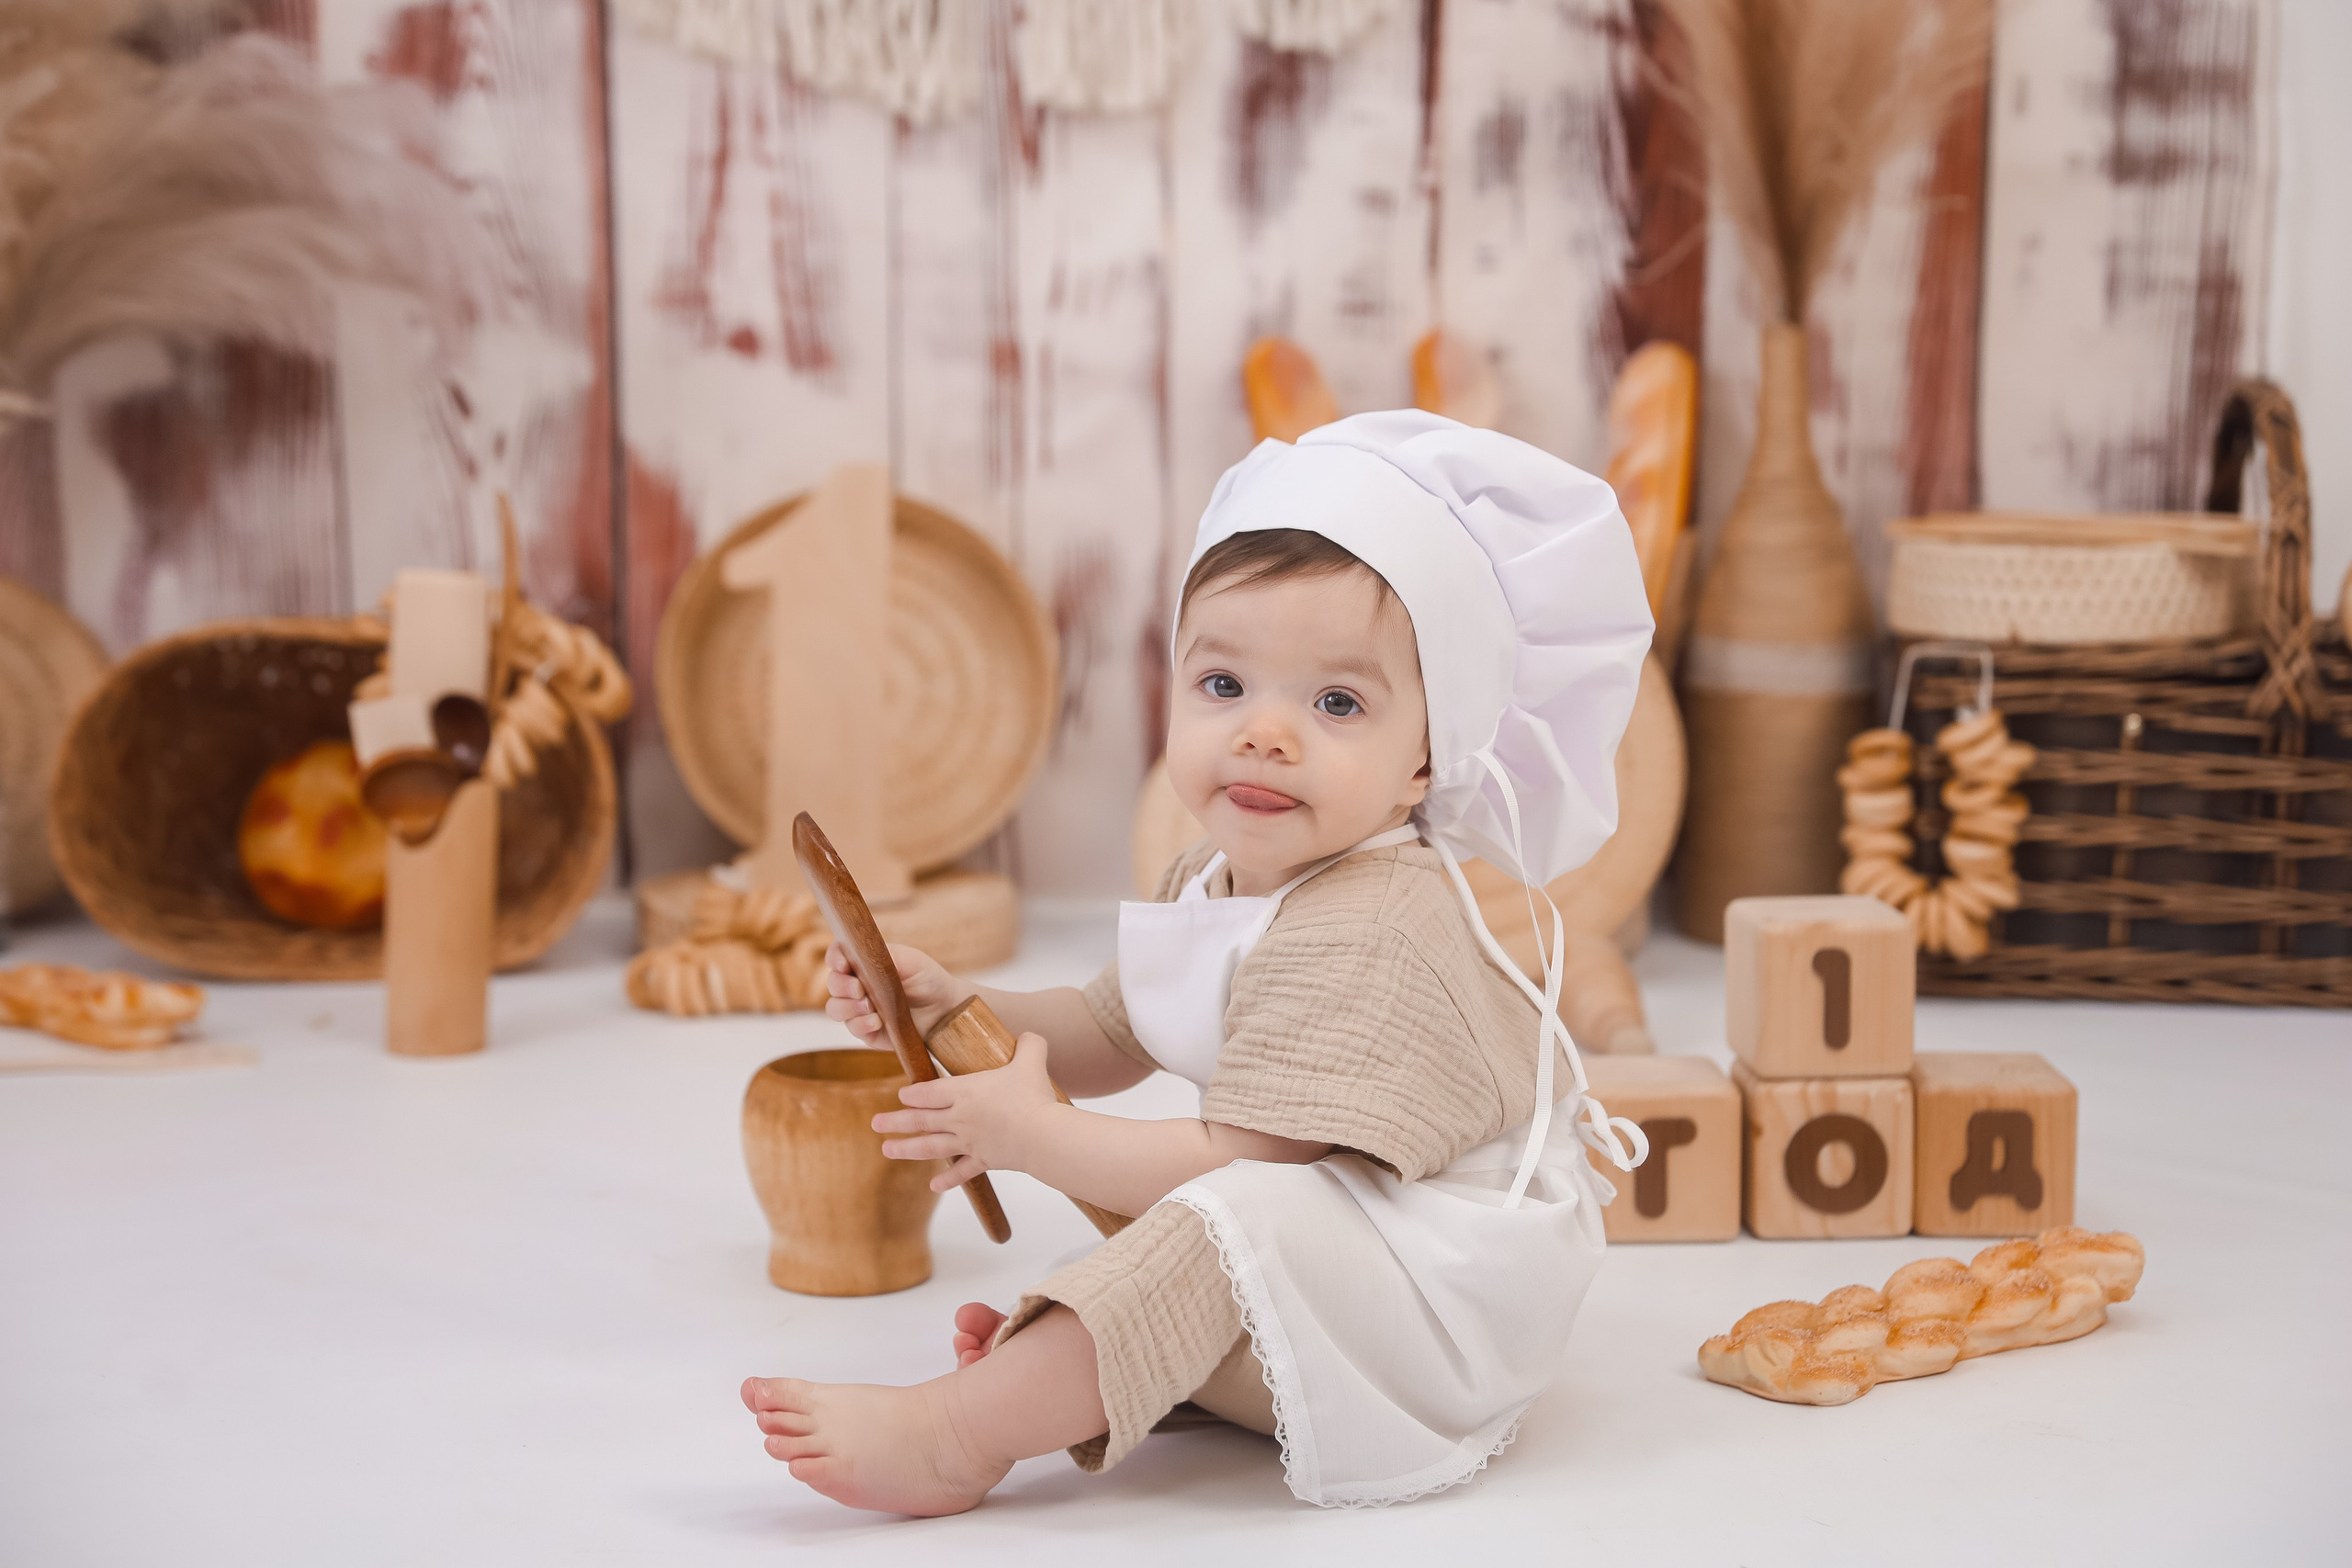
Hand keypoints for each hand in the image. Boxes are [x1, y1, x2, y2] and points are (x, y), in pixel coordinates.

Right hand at [824, 941, 970, 1043]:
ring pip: (835, 1008)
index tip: (843, 964)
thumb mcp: (913, 961)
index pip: (838, 956)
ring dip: (848, 1007)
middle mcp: (857, 985)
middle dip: (841, 986)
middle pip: (833, 983)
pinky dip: (861, 1024)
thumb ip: (888, 955)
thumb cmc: (928, 979)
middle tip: (859, 989)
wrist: (945, 1010)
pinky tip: (877, 1022)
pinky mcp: (866, 1030)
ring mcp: (860, 1009)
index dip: (835, 958)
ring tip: (869, 1007)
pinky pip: (852, 1028)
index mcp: (864, 962)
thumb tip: (866, 954)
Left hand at [872, 1033, 1060, 1191]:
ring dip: (907, 1149)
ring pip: (931, 1146)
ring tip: (887, 1150)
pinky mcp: (984, 1161)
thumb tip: (1030, 1035)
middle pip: (921, 1120)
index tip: (901, 1096)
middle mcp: (959, 1118)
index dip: (913, 1094)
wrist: (1041, 1136)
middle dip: (895, 1121)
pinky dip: (947, 1180)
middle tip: (875, 1124)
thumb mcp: (1031, 1061)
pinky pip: (962, 1172)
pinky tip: (933, 1186)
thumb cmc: (1032, 1096)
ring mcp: (969, 1142)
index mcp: (965, 1091)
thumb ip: (1029, 1045)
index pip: (929, 1092)